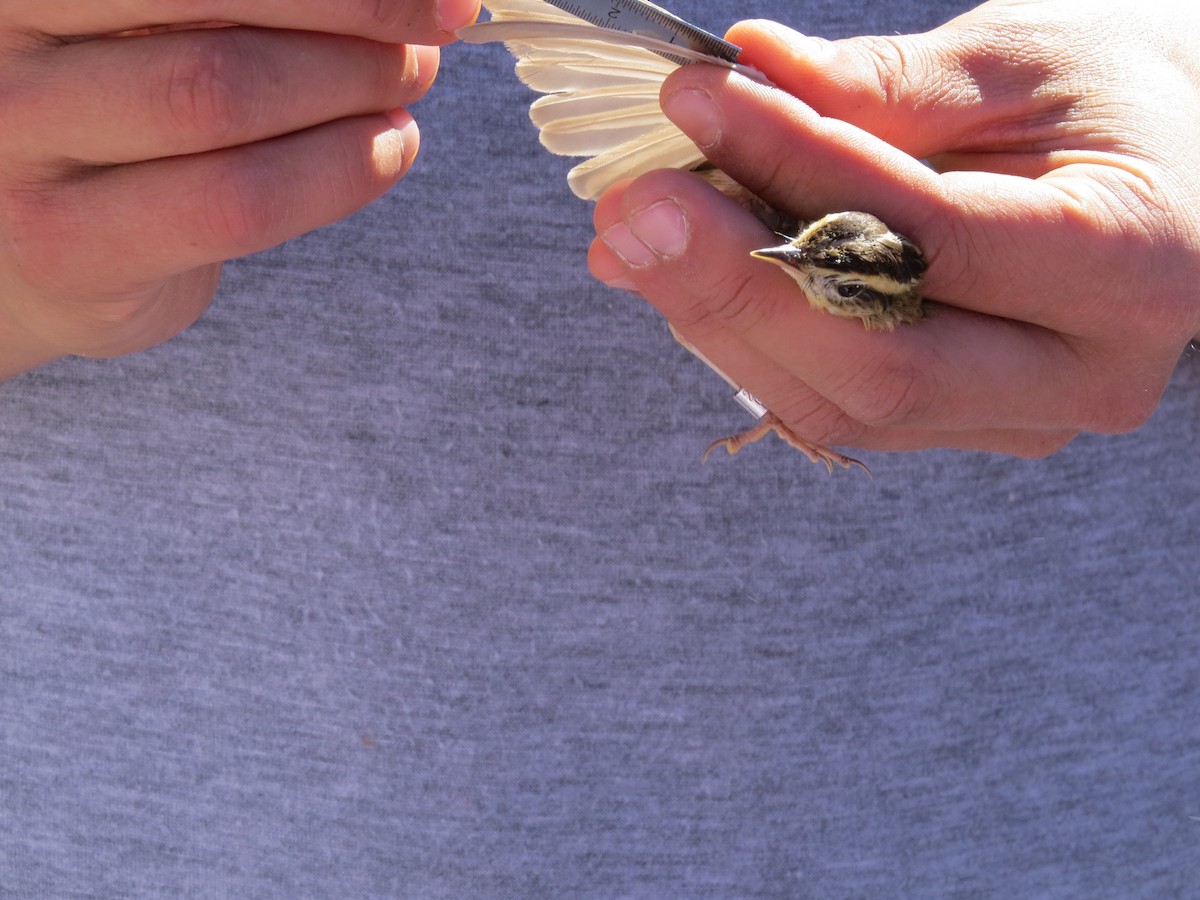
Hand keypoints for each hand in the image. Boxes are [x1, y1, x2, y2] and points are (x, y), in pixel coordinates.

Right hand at [0, 0, 477, 379]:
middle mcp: (7, 34)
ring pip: (222, 96)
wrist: (42, 249)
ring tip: (406, 90)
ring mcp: (21, 139)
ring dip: (350, 89)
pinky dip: (340, 170)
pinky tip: (388, 151)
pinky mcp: (69, 243)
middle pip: (213, 8)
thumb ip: (252, 4)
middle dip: (354, 17)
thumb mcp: (172, 26)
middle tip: (428, 38)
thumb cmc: (131, 115)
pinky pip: (236, 200)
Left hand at [588, 0, 1199, 458]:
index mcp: (1129, 266)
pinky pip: (828, 399)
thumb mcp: (1020, 63)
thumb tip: (754, 74)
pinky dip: (743, 336)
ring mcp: (1014, 416)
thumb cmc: (1107, 103)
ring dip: (717, 317)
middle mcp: (1080, 373)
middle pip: (880, 364)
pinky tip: (676, 273)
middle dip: (737, 283)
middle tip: (635, 205)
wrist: (1165, 179)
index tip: (699, 102)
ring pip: (838, 400)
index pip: (932, 238)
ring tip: (632, 235)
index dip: (801, 172)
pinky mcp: (955, 424)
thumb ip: (888, 87)